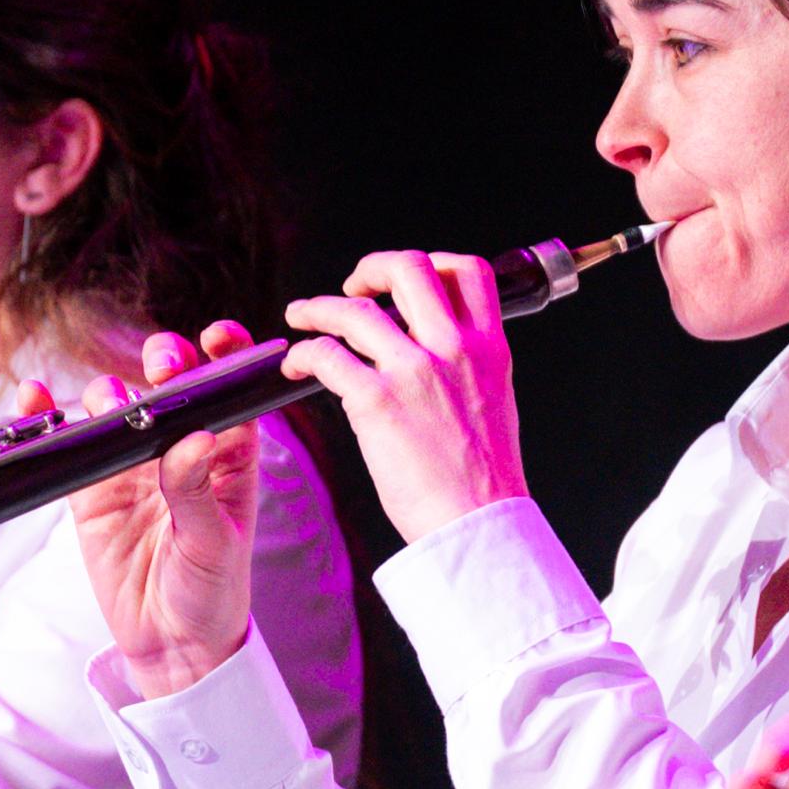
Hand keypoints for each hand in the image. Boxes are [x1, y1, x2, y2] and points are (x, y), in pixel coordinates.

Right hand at [77, 324, 270, 699]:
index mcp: (228, 458)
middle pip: (170, 386)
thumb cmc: (212, 593)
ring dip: (108, 392)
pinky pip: (67, 444)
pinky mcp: (90, 489)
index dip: (225, 358)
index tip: (216, 338)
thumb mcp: (214, 546)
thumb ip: (198, 493)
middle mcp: (180, 450)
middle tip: (161, 365)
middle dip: (164, 362)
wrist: (170, 644)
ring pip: (116, 407)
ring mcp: (132, 466)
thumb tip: (193, 441)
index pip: (229, 393)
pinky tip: (34, 398)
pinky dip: (47, 417)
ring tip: (107, 404)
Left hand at [284, 250, 527, 544]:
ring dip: (318, 307)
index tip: (404, 285)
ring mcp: (415, 372)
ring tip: (301, 316)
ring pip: (355, 309)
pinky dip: (303, 354)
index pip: (468, 271)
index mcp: (488, 348)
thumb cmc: (482, 480)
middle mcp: (454, 349)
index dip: (432, 263)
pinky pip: (327, 355)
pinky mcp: (378, 402)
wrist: (478, 525)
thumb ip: (466, 367)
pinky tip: (296, 366)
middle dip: (371, 268)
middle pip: (409, 268)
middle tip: (353, 289)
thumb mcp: (492, 403)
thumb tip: (431, 351)